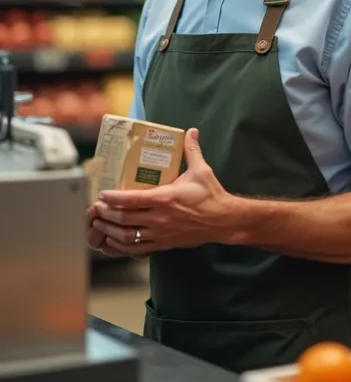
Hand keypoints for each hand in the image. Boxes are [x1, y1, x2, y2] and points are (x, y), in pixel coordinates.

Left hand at [91, 128, 237, 256]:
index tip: (102, 194)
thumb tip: (192, 131)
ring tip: (98, 223)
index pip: (131, 199)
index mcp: (165, 198)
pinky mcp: (163, 244)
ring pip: (127, 236)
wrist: (223, 220)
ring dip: (109, 231)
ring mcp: (160, 233)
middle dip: (105, 214)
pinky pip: (137, 249)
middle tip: (94, 208)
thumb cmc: (211, 195)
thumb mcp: (201, 170)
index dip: (112, 198)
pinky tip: (111, 242)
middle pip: (124, 218)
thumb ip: (192, 150)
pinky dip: (120, 247)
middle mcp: (159, 218)